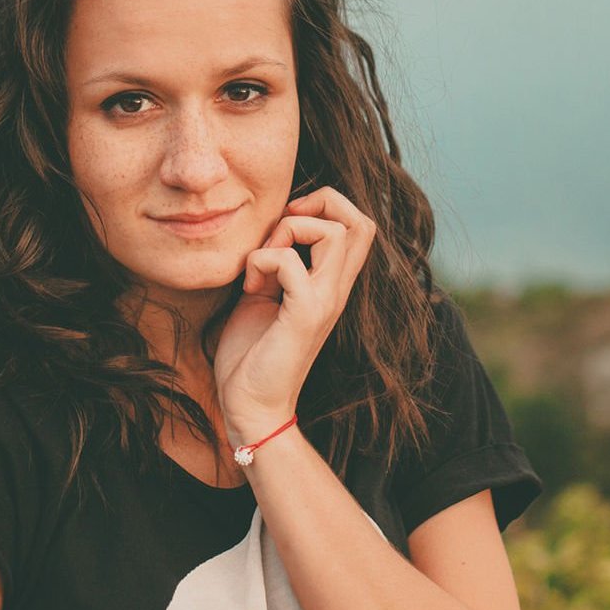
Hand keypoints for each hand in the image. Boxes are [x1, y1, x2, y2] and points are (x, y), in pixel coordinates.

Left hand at [214, 186, 376, 444]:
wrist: (250, 405)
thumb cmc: (253, 352)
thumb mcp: (266, 293)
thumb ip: (276, 261)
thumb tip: (272, 230)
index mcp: (332, 284)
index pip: (361, 224)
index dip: (327, 205)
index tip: (286, 221)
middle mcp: (338, 290)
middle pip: (361, 221)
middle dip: (317, 205)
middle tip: (280, 231)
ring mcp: (325, 302)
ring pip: (334, 233)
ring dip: (289, 231)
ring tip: (264, 259)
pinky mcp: (304, 316)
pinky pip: (291, 262)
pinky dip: (262, 260)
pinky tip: (249, 286)